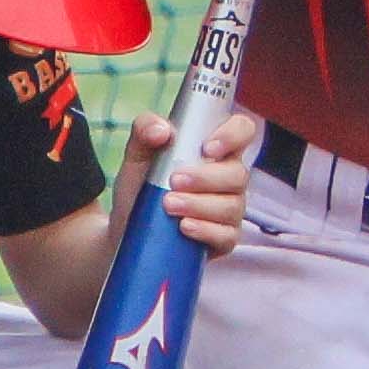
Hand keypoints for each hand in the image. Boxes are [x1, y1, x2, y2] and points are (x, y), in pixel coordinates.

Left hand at [134, 102, 262, 258]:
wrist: (126, 230)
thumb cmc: (140, 186)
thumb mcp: (137, 154)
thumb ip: (144, 130)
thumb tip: (162, 130)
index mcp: (216, 150)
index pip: (242, 130)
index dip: (233, 135)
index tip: (207, 148)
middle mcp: (228, 178)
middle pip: (238, 174)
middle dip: (205, 178)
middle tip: (173, 181)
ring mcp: (229, 210)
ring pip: (232, 206)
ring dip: (199, 205)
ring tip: (168, 205)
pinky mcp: (224, 239)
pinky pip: (227, 236)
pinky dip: (205, 230)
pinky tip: (184, 227)